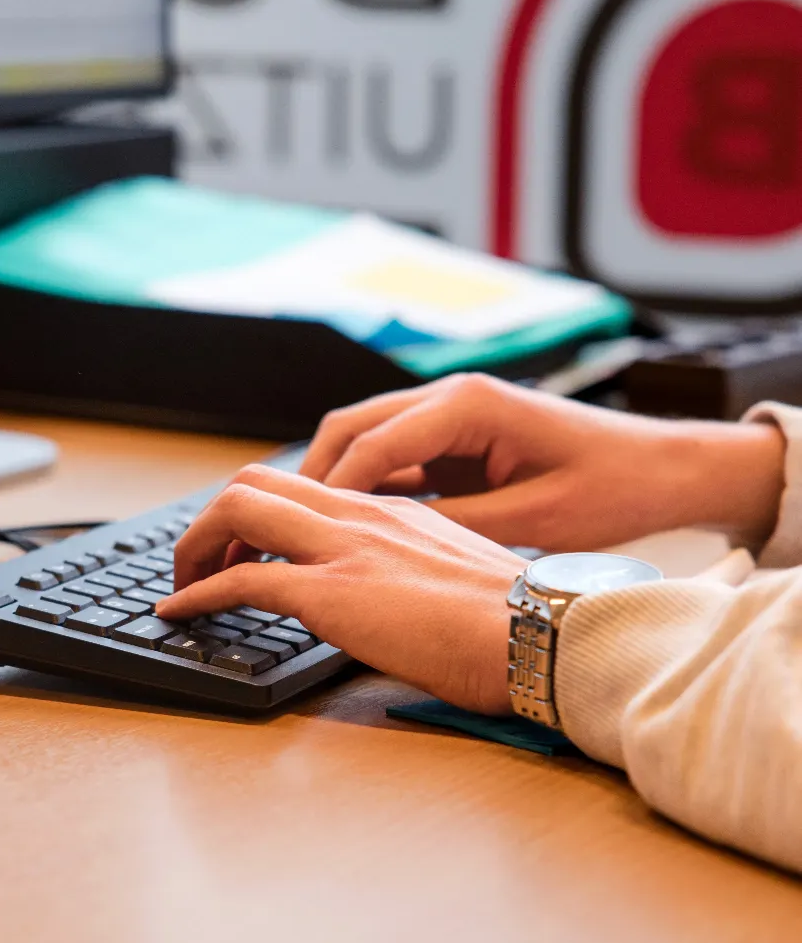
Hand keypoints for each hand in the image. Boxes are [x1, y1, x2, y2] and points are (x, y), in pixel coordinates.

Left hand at [156, 464, 522, 713]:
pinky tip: (180, 614)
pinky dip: (198, 595)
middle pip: (254, 482)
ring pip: (237, 511)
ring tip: (181, 587)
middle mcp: (361, 516)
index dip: (258, 512)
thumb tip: (400, 603)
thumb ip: (417, 574)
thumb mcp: (459, 578)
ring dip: (195, 548)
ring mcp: (344, 549)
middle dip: (211, 521)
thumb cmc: (520, 624)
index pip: (303, 486)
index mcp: (393, 510)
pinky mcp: (331, 593)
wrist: (545, 636)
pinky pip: (242, 579)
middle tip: (201, 564)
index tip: (243, 548)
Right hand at [299, 373, 785, 551]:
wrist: (665, 469)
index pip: (371, 444)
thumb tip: (384, 543)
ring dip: (333, 483)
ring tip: (304, 535)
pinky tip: (352, 530)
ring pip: (365, 441)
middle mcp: (452, 399)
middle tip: (276, 530)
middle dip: (309, 478)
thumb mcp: (533, 518)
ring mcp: (454, 416)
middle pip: (350, 429)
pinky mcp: (461, 440)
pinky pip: (395, 458)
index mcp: (468, 406)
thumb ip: (455, 524)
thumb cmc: (614, 486)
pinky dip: (366, 488)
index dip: (327, 492)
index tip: (297, 534)